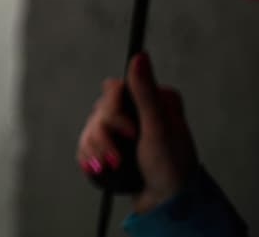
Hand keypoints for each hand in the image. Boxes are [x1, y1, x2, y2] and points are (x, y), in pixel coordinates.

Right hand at [76, 52, 197, 212]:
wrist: (166, 204)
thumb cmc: (170, 168)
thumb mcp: (158, 129)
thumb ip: (145, 93)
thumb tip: (139, 56)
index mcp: (154, 99)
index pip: (113, 88)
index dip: (113, 111)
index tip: (130, 132)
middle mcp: (139, 109)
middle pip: (99, 109)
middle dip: (103, 136)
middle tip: (119, 156)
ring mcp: (124, 128)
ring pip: (90, 126)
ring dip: (96, 149)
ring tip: (110, 167)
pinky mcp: (114, 144)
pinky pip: (88, 142)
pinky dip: (90, 155)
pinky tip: (99, 167)